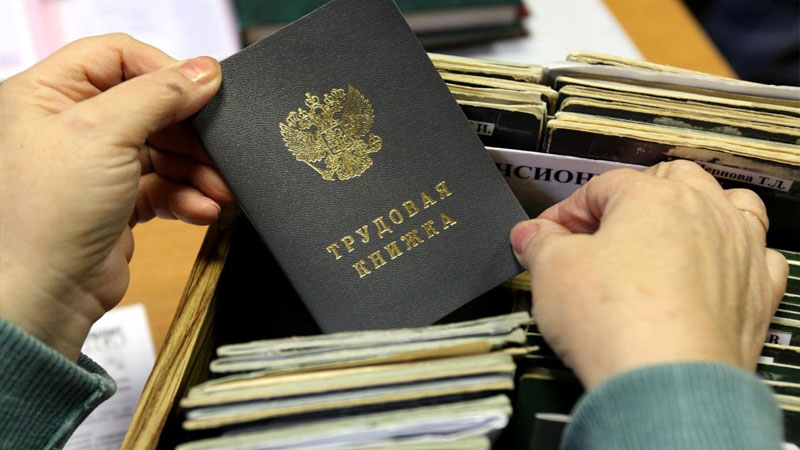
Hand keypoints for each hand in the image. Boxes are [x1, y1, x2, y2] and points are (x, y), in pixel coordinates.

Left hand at [0, 34, 231, 360]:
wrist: (45, 294)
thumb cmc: (46, 216)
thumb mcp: (105, 133)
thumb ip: (159, 94)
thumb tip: (204, 71)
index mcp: (48, 94)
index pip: (117, 57)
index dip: (164, 71)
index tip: (203, 91)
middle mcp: (70, 125)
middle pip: (149, 106)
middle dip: (190, 133)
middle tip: (219, 148)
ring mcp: (95, 165)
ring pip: (164, 150)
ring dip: (197, 170)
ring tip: (220, 189)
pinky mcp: (118, 201)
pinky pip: (165, 186)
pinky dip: (188, 196)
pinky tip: (203, 209)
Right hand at [509, 160, 787, 388]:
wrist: (665, 383)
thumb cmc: (618, 324)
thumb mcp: (552, 271)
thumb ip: (540, 244)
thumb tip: (530, 236)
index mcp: (651, 196)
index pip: (598, 187)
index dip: (565, 212)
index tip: (548, 236)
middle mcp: (704, 212)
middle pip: (670, 179)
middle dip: (633, 197)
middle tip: (602, 231)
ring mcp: (739, 249)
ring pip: (728, 204)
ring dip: (697, 210)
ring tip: (668, 232)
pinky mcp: (757, 292)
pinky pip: (758, 255)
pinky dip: (736, 255)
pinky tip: (713, 269)